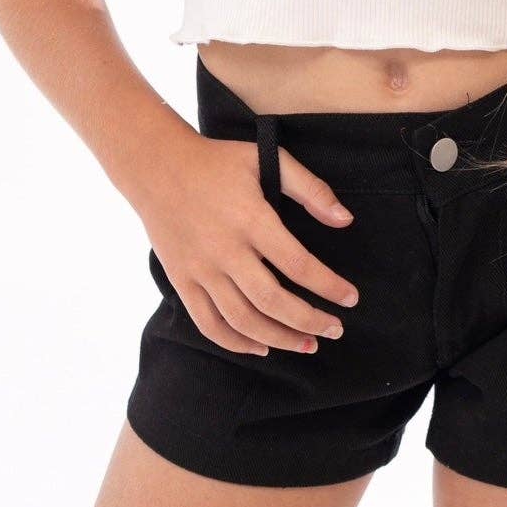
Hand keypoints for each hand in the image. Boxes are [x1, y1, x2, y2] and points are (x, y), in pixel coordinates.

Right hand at [134, 128, 360, 356]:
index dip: (328, 286)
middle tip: (335, 330)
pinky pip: (209, 324)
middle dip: (309, 322)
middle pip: (272, 301)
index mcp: (251, 218)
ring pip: (242, 320)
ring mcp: (200, 269)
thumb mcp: (265, 158)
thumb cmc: (217, 161)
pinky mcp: (182, 281)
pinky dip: (236, 343)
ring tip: (307, 346)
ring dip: (279, 339)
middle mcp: (225, 250)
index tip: (351, 298)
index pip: (298, 264)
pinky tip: (261, 347)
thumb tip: (345, 220)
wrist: (155, 166)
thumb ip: (309, 187)